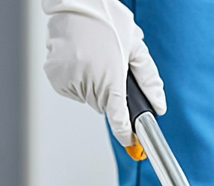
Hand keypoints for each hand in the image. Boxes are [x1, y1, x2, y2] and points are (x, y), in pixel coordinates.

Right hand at [42, 0, 166, 148]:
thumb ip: (148, 79)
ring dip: (90, 84)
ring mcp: (70, 79)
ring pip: (86, 97)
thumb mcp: (135, 46)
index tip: (130, 143)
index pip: (118, 118)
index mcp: (111, 78)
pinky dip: (75, 79)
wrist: (76, 0)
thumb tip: (159, 104)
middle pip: (101, 105)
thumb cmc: (106, 19)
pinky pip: (70, 89)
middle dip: (106, 92)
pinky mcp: (55, 76)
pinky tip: (77, 59)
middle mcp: (89, 82)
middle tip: (106, 65)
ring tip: (91, 57)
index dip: (125, 133)